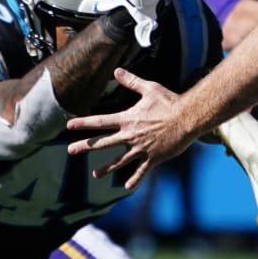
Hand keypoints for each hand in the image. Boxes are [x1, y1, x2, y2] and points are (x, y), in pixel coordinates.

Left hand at [66, 67, 197, 189]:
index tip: (69, 125)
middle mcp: (131, 135)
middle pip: (103, 142)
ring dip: (106, 168)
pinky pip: (141, 171)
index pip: (100, 121)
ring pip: (119, 161)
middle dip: (85, 146)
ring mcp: (141, 149)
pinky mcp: (153, 158)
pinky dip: (134, 179)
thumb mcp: (149, 89)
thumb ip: (131, 81)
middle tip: (70, 150)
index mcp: (127, 119)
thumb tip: (117, 70)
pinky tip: (127, 187)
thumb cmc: (169, 102)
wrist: (188, 118)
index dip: (83, 123)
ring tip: (95, 174)